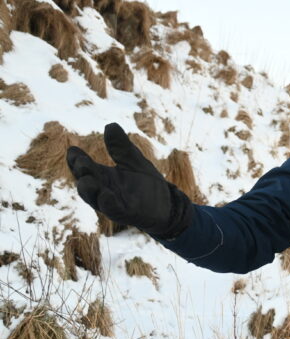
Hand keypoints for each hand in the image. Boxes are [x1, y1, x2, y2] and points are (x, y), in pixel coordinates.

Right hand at [66, 123, 192, 237]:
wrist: (168, 204)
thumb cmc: (147, 184)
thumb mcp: (133, 161)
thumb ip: (121, 147)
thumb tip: (110, 125)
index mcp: (103, 176)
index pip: (84, 167)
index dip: (76, 160)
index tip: (72, 150)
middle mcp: (103, 190)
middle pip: (85, 181)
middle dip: (81, 171)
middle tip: (80, 161)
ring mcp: (112, 203)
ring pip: (94, 198)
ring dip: (89, 189)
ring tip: (86, 179)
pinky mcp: (125, 213)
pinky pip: (112, 209)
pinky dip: (107, 203)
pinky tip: (105, 195)